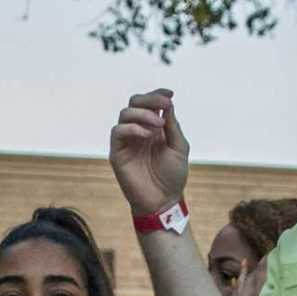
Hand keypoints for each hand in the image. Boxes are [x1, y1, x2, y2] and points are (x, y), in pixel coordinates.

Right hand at [109, 88, 190, 216]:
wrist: (163, 201)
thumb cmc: (172, 176)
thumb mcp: (179, 147)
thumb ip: (172, 125)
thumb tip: (167, 104)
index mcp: (153, 127)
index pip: (150, 103)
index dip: (157, 95)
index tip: (170, 94)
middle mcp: (138, 131)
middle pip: (134, 103)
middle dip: (149, 100)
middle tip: (164, 105)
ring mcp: (127, 141)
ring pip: (125, 114)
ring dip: (143, 114)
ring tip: (158, 125)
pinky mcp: (117, 153)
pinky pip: (117, 132)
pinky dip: (132, 128)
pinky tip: (147, 135)